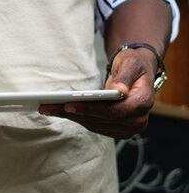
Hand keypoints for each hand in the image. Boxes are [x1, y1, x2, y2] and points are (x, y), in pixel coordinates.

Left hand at [39, 49, 157, 137]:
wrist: (138, 72)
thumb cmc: (133, 64)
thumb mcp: (130, 63)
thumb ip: (124, 77)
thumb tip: (120, 91)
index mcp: (144, 102)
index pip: (115, 111)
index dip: (91, 109)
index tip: (69, 105)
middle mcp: (139, 120)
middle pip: (102, 120)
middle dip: (74, 113)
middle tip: (48, 107)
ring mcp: (129, 127)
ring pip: (96, 125)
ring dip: (71, 117)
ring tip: (48, 108)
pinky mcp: (119, 129)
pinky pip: (95, 126)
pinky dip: (78, 118)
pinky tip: (60, 111)